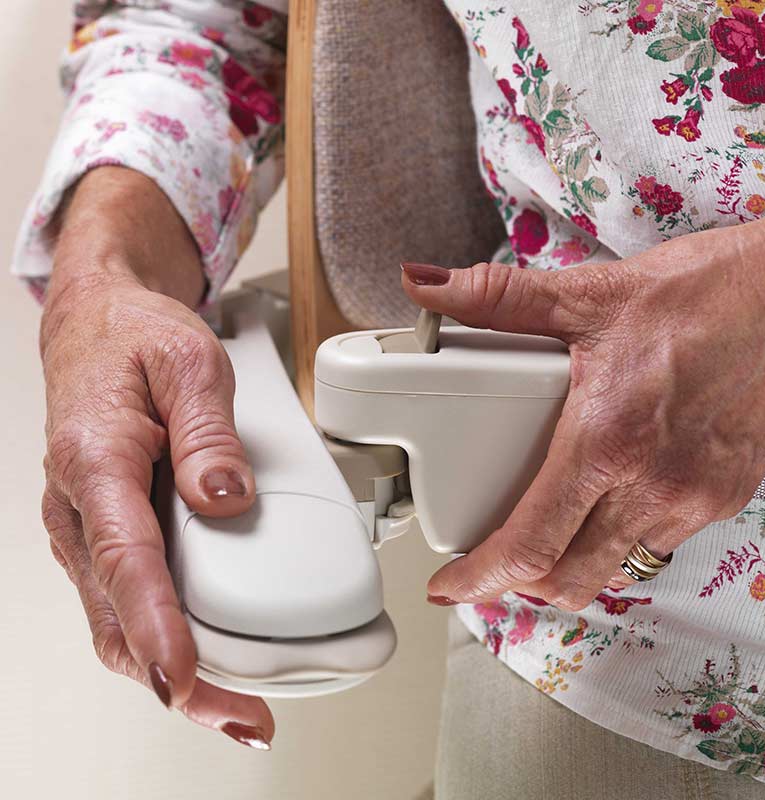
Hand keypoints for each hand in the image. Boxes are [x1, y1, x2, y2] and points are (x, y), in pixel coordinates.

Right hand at [39, 168, 272, 748]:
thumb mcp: (189, 365)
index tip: (184, 676)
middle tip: (240, 716)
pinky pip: (129, 594)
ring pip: (119, 616)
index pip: (126, 558)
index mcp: (96, 459)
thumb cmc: (136, 340)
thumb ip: (207, 435)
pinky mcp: (106, 528)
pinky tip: (200, 651)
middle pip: (119, 613)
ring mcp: (88, 523)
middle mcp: (80, 504)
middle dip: (175, 676)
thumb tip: (226, 500)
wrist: (100, 324)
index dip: (156, 624)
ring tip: (233, 703)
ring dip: (170, 666)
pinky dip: (162, 634)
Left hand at [401, 209, 764, 610]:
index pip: (532, 542)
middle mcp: (655, 485)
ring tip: (542, 523)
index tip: (450, 586)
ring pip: (613, 565)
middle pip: (569, 579)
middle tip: (488, 559)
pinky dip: (616, 536)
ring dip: (568, 560)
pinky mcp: (723, 498)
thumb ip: (496, 297)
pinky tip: (605, 494)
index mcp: (609, 439)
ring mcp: (694, 499)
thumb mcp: (589, 293)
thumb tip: (426, 284)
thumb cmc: (708, 292)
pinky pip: (656, 541)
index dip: (481, 578)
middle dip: (518, 583)